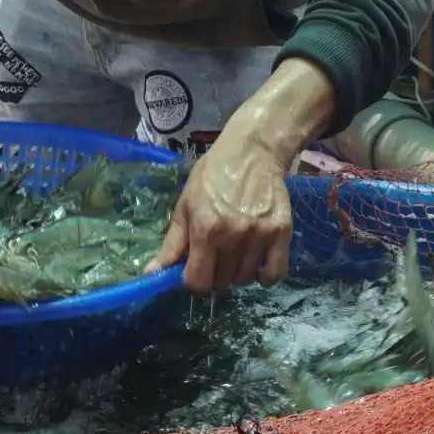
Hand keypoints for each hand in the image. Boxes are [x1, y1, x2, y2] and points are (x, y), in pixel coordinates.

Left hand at [152, 125, 294, 292]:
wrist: (252, 151)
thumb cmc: (212, 176)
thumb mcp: (185, 205)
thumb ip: (172, 243)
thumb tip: (151, 275)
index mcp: (205, 228)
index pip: (197, 282)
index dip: (193, 281)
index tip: (195, 269)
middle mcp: (233, 235)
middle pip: (221, 282)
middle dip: (214, 275)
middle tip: (216, 256)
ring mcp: (260, 235)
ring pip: (246, 279)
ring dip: (238, 273)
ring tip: (236, 254)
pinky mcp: (282, 232)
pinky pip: (275, 273)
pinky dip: (265, 277)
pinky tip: (258, 265)